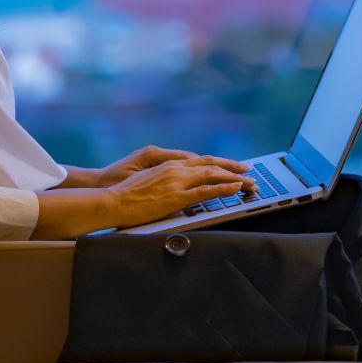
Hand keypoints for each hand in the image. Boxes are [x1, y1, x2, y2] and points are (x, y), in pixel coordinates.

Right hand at [102, 157, 258, 227]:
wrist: (111, 200)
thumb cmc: (125, 194)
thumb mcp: (148, 180)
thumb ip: (166, 180)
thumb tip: (178, 186)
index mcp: (169, 164)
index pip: (201, 162)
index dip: (220, 164)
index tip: (234, 167)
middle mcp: (176, 169)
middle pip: (212, 165)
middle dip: (233, 169)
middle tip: (249, 173)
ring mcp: (177, 182)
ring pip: (213, 175)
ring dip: (234, 179)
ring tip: (249, 183)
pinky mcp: (176, 197)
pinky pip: (206, 191)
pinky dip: (223, 188)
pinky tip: (235, 188)